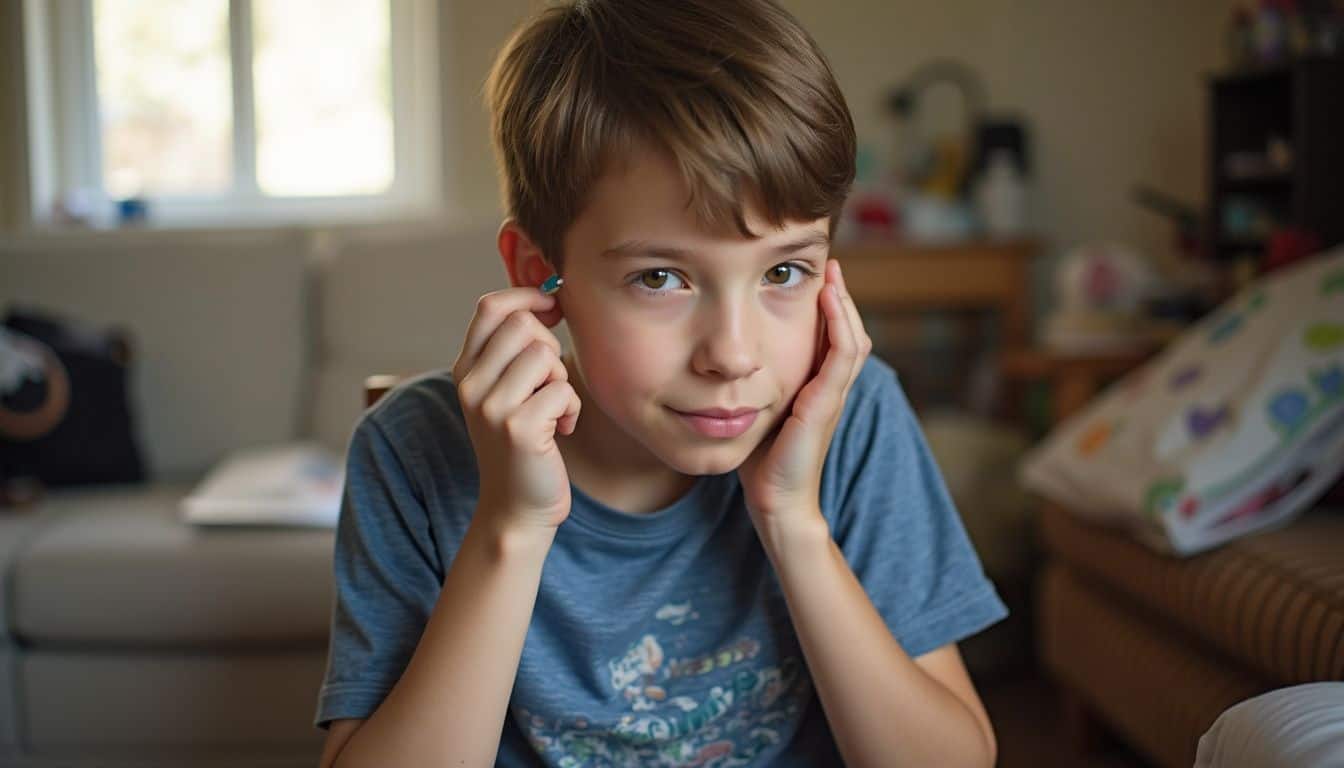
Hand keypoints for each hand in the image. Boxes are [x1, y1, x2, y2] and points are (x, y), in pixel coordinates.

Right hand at [452, 288, 580, 531]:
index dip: (527, 296)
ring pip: (545, 355)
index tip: (552, 308)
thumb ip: (512, 350)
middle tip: (549, 382)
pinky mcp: (519, 429)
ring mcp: (491, 407)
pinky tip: (560, 430)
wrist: (516, 507)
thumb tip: (549, 296)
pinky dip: (571, 409)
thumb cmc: (521, 444)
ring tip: (552, 408)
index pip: (490, 307)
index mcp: (466, 370)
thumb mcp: (505, 391)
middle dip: (550, 346)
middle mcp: (471, 385)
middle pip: (523, 325)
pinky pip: (564, 390)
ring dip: (562, 380)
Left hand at [737, 259, 871, 537]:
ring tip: (833, 274)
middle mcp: (831, 388)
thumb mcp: (757, 410)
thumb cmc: (763, 461)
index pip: (832, 337)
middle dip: (840, 296)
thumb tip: (725, 360)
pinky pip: (843, 355)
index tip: (814, 277)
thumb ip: (753, 385)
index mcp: (818, 387)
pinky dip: (840, 324)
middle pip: (849, 331)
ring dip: (844, 303)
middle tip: (829, 265)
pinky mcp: (826, 403)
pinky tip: (828, 300)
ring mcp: (833, 395)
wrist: (776, 501)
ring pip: (853, 337)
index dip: (828, 307)